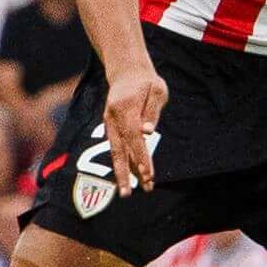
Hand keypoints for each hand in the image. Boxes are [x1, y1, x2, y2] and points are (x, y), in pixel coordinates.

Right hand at [102, 64, 167, 192]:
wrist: (127, 72)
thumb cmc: (146, 82)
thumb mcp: (156, 90)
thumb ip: (151, 111)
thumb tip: (148, 132)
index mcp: (125, 108)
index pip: (134, 137)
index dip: (140, 156)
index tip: (147, 173)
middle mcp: (113, 118)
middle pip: (118, 150)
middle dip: (124, 173)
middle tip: (128, 194)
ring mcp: (109, 123)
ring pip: (115, 152)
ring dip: (123, 172)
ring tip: (128, 191)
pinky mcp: (110, 127)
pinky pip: (116, 148)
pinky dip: (122, 163)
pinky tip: (128, 177)